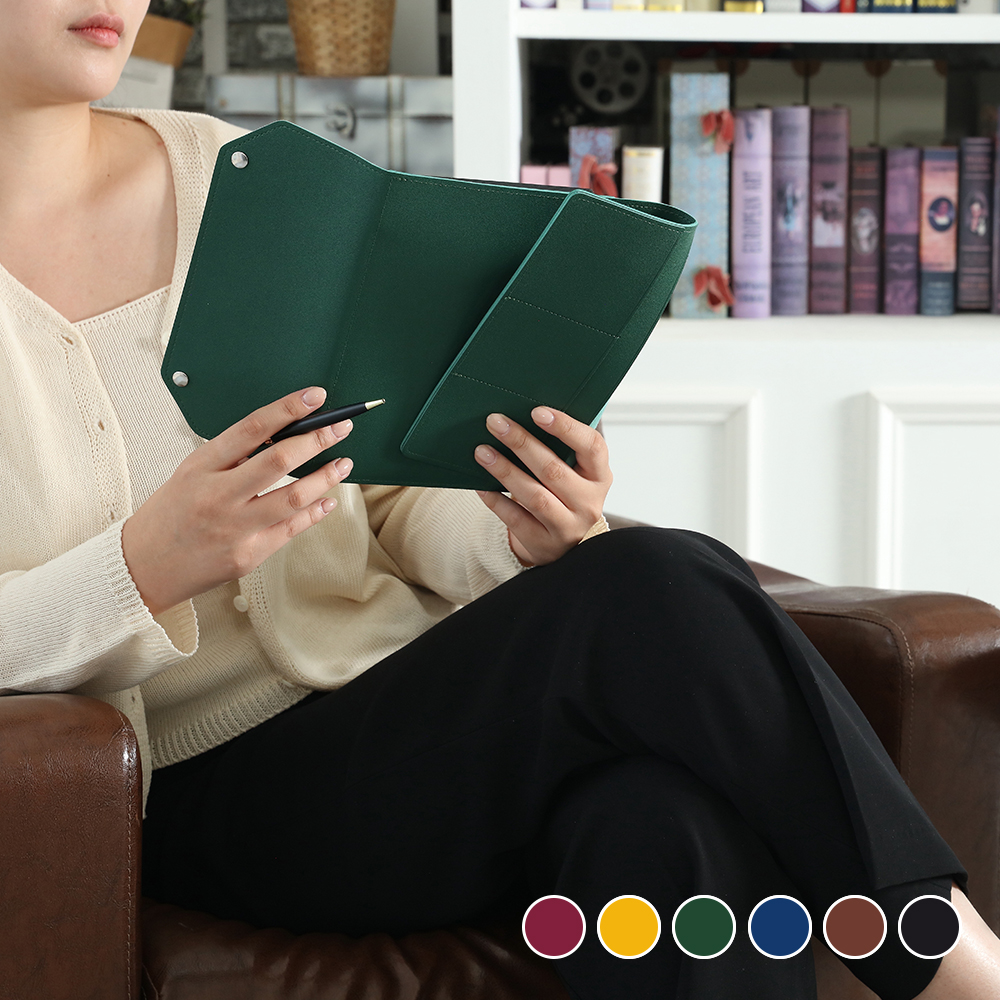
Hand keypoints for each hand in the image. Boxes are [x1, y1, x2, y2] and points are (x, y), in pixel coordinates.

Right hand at [121, 386, 353, 615]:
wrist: (142, 567)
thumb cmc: (170, 515)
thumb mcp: (191, 473)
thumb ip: (233, 457)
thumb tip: (285, 435)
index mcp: (201, 467)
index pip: (252, 428)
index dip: (288, 409)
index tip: (315, 397)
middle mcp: (218, 495)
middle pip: (279, 460)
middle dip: (318, 439)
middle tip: (342, 427)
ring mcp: (234, 528)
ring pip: (293, 497)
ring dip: (325, 477)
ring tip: (344, 463)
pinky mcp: (247, 555)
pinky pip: (291, 529)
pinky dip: (314, 512)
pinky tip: (328, 500)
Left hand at [473, 406, 611, 567]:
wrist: (563, 544)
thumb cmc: (564, 494)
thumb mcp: (574, 472)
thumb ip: (559, 449)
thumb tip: (520, 417)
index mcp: (600, 476)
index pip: (591, 446)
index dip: (566, 427)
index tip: (537, 411)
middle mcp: (589, 503)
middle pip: (553, 470)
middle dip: (521, 443)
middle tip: (496, 422)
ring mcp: (568, 527)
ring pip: (534, 496)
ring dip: (505, 471)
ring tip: (482, 451)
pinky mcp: (544, 544)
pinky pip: (516, 520)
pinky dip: (497, 501)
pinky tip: (481, 486)